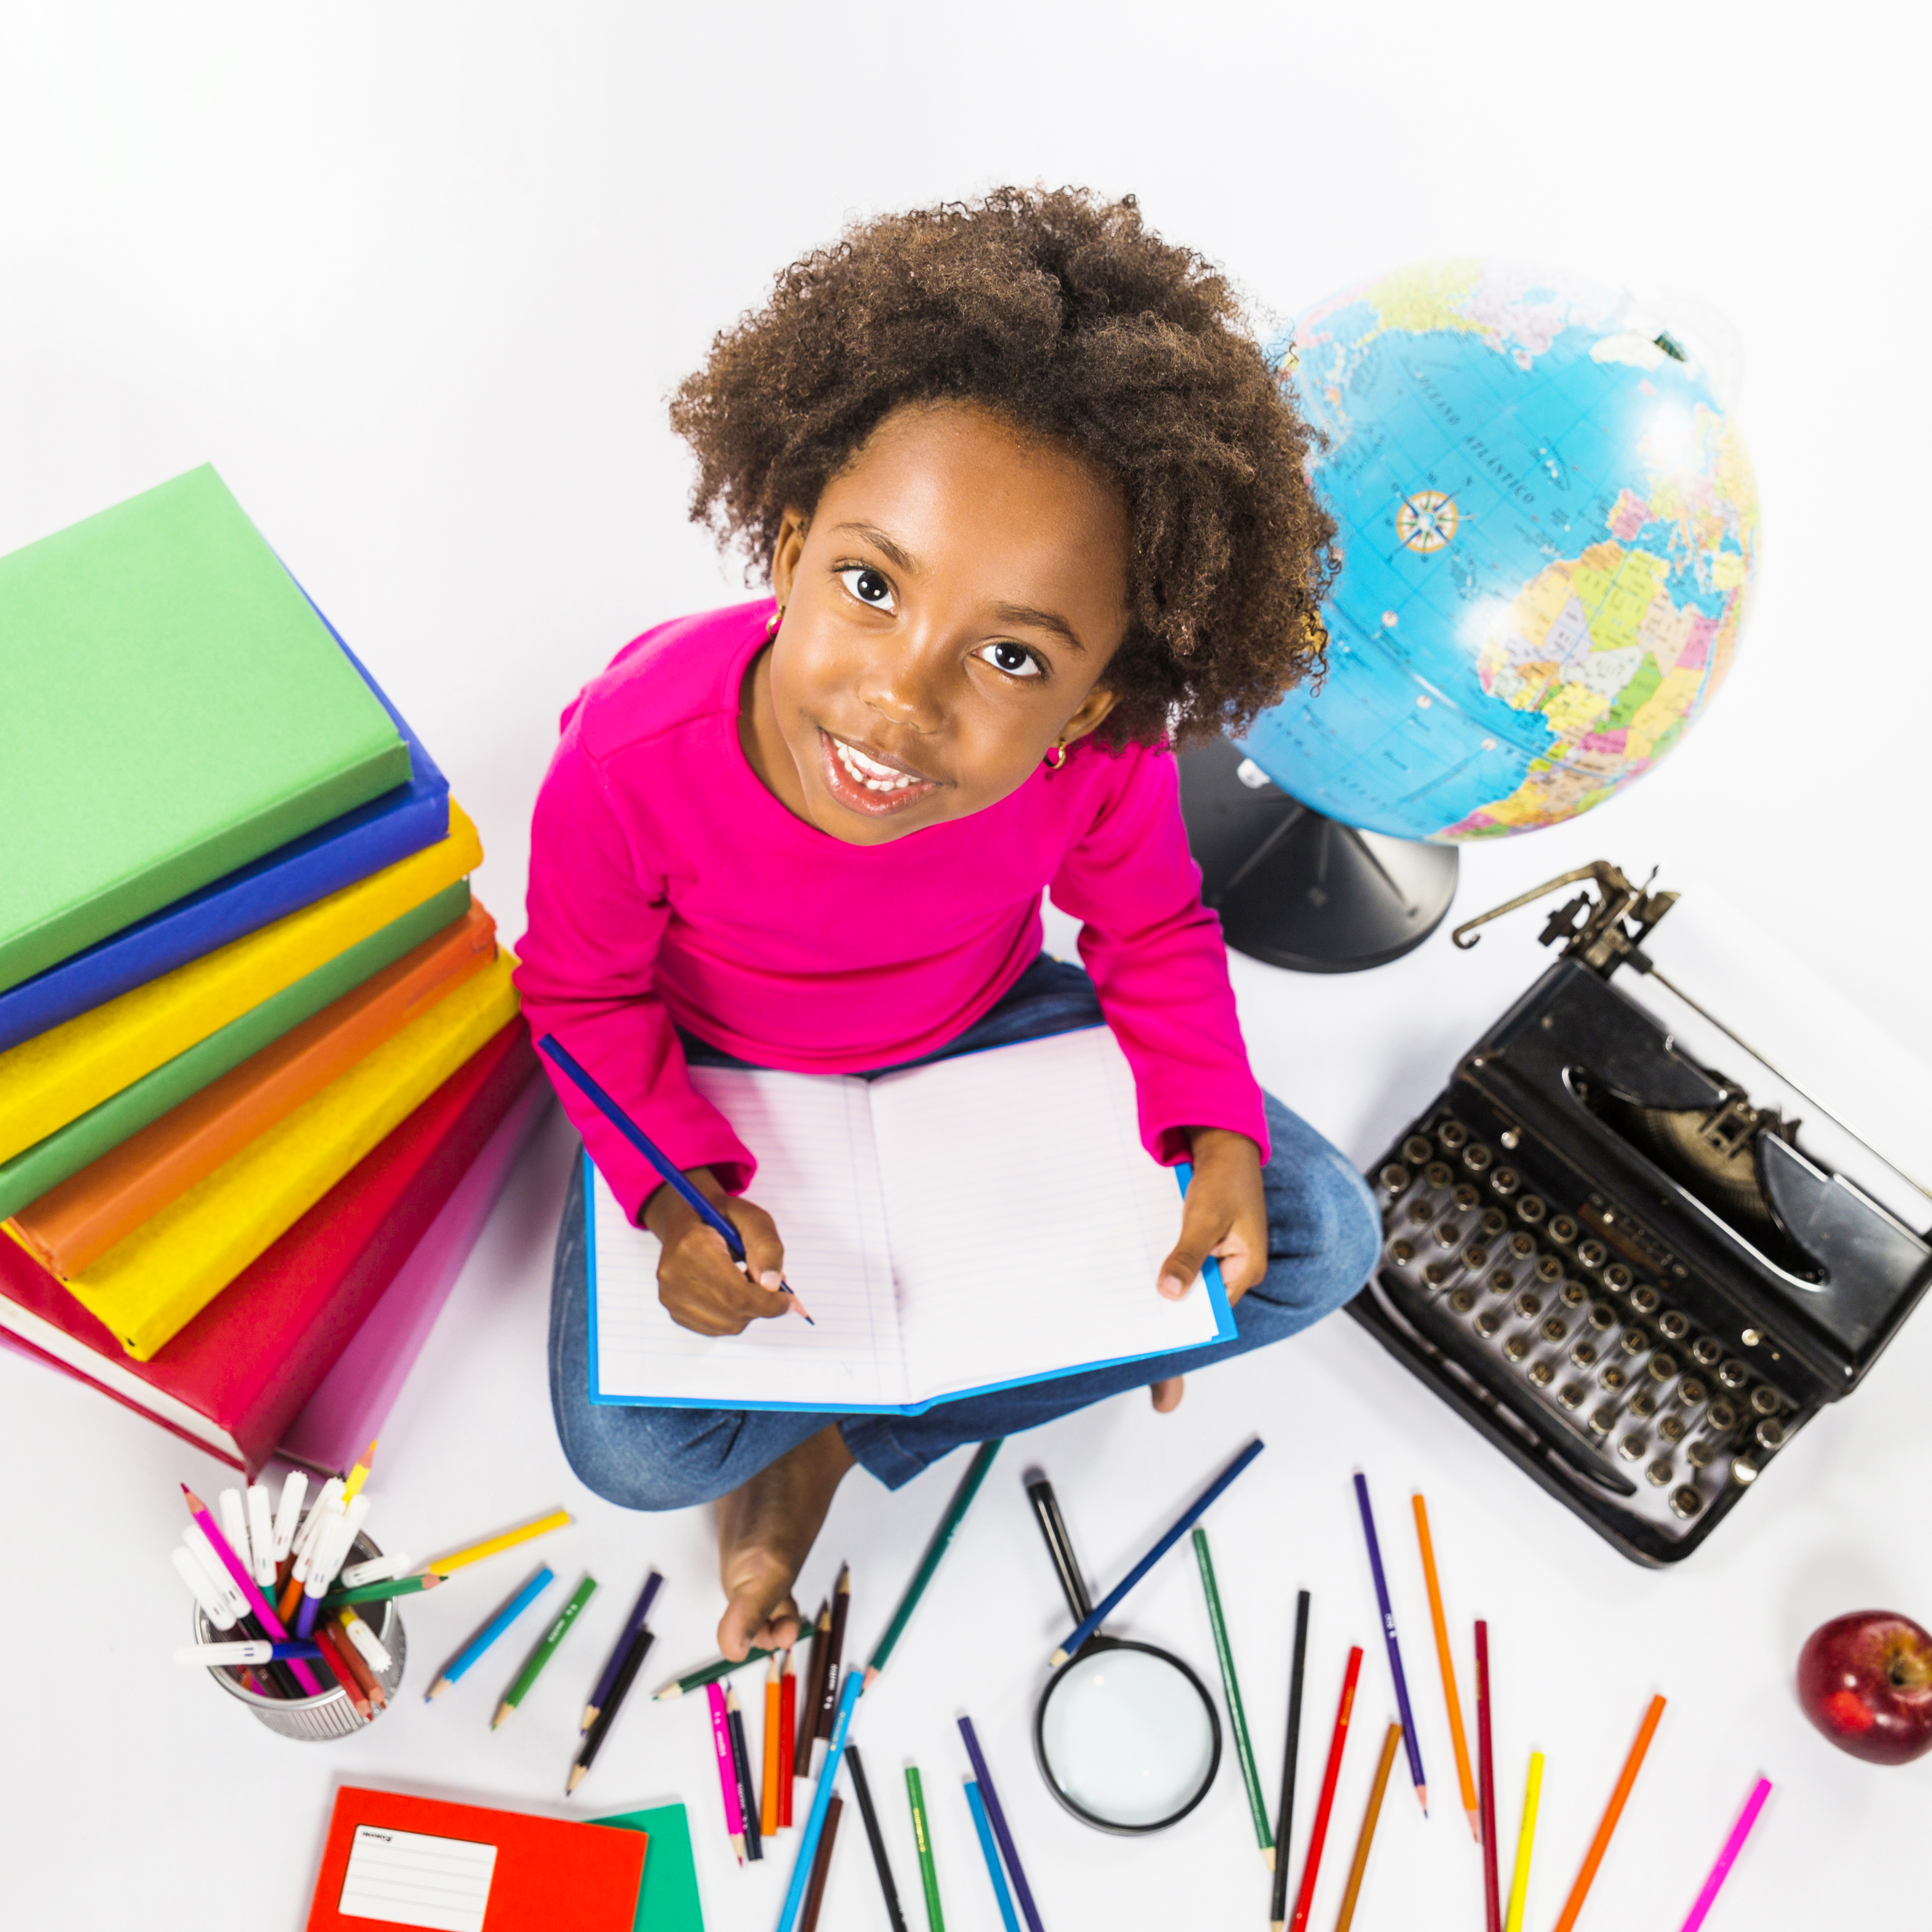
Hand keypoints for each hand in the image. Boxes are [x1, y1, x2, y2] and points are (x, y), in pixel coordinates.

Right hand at [642, 1166, 791, 1335]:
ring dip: (749, 1311)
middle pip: (733, 1312)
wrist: (686, 1220)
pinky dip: (734, 1316)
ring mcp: (670, 1296)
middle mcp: (674, 1275)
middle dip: (763, 1306)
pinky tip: (733, 1293)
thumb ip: (767, 1247)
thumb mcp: (752, 1218)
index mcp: (692, 1246)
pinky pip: (716, 1329)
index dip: (769, 1303)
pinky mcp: (674, 1311)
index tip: (789, 1300)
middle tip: (774, 1288)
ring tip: (749, 1283)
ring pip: (728, 1326)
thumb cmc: (722, 1217)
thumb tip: (772, 1285)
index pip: (736, 1293)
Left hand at [1158, 1127, 1266, 1308]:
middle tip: (1140, 1301)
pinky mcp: (1214, 1241)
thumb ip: (1188, 1258)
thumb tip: (1170, 1294)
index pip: (1216, 1308)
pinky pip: (1192, 1258)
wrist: (1225, 1146)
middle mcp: (1241, 1266)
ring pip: (1196, 1275)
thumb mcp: (1202, 1221)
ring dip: (1174, 1274)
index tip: (1156, 1319)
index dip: (1188, 1314)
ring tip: (1141, 1282)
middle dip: (1177, 1294)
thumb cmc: (1223, 1180)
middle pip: (1205, 1293)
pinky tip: (1151, 1257)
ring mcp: (1227, 1254)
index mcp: (1248, 1268)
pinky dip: (1174, 1257)